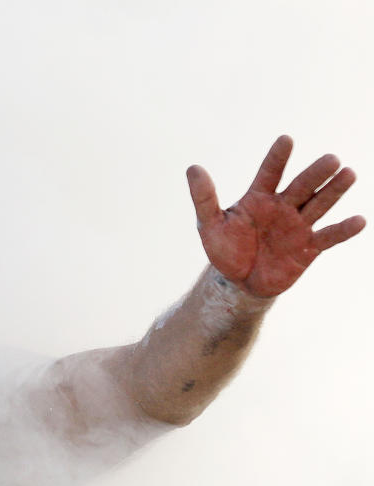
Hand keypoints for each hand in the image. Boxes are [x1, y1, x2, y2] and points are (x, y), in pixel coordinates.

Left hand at [187, 135, 365, 297]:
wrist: (238, 281)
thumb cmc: (225, 249)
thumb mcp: (209, 225)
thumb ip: (204, 198)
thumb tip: (193, 167)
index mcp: (258, 198)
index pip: (269, 173)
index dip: (277, 158)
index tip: (286, 139)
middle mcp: (282, 207)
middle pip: (301, 187)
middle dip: (315, 174)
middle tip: (331, 159)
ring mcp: (297, 226)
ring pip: (319, 205)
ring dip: (333, 191)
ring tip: (349, 173)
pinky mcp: (308, 248)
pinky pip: (328, 237)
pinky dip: (343, 230)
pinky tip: (359, 220)